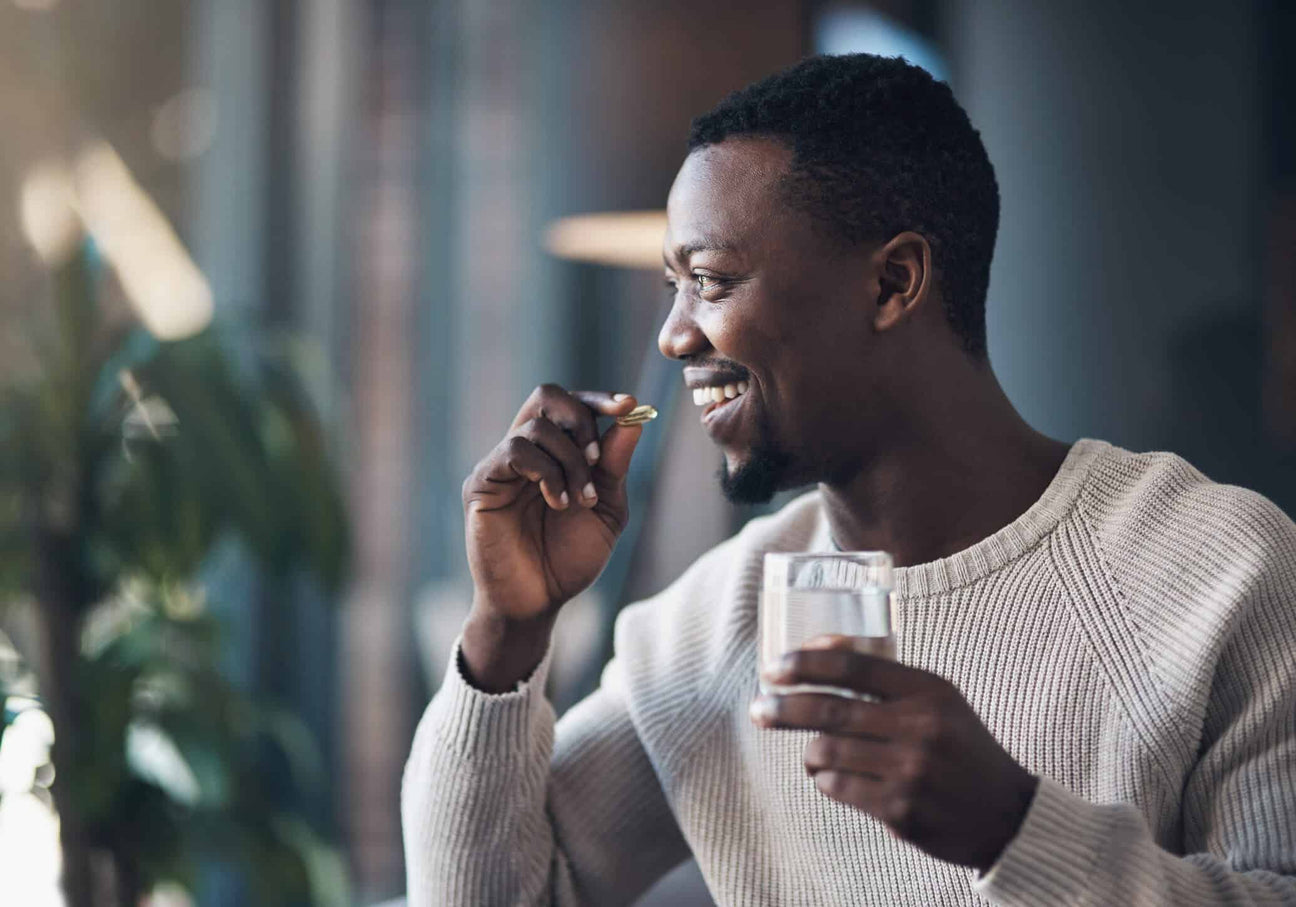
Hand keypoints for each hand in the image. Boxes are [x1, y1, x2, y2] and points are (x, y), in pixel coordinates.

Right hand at [461, 385, 641, 688]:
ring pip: (536, 427)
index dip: (599, 398)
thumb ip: (615, 465)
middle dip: (581, 418)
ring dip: (569, 460)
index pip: (572, 404)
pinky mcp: (482, 483)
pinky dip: (546, 472)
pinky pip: (513, 451)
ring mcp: (500, 464)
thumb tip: (633, 418)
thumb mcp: (605, 509)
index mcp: (555, 452)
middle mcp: (526, 450)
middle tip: (597, 457)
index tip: (629, 405)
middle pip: (547, 395)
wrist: (539, 602)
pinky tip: (559, 502)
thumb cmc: (569, 558)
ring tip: (578, 500)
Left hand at [750, 637, 1037, 870]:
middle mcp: (920, 727)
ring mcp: (909, 771)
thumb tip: (817, 647)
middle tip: (758, 709)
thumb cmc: (959, 747)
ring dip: (810, 752)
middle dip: (783, 708)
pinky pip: (837, 787)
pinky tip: (835, 777)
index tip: (775, 668)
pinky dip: (826, 780)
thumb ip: (885, 678)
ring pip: (827, 752)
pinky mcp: (900, 811)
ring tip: (813, 753)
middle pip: (829, 710)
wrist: (1006, 814)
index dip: (806, 663)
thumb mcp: (938, 700)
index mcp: (929, 690)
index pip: (854, 666)